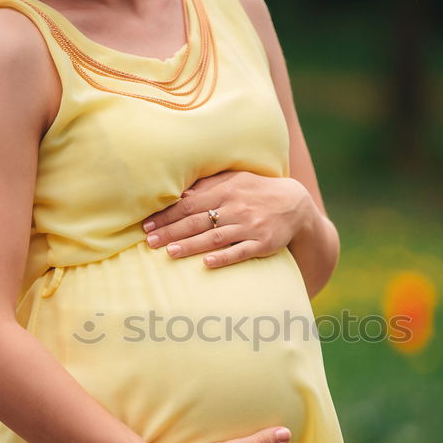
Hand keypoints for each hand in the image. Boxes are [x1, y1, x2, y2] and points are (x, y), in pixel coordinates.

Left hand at [141, 170, 315, 267]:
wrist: (295, 204)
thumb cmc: (257, 190)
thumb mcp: (235, 180)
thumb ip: (209, 185)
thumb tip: (180, 193)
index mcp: (226, 191)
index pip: (190, 204)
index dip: (167, 215)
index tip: (147, 225)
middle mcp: (236, 208)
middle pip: (198, 221)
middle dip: (172, 231)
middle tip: (149, 242)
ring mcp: (250, 226)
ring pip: (215, 237)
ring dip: (192, 245)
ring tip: (170, 252)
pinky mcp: (262, 243)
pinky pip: (241, 252)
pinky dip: (224, 257)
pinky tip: (208, 263)